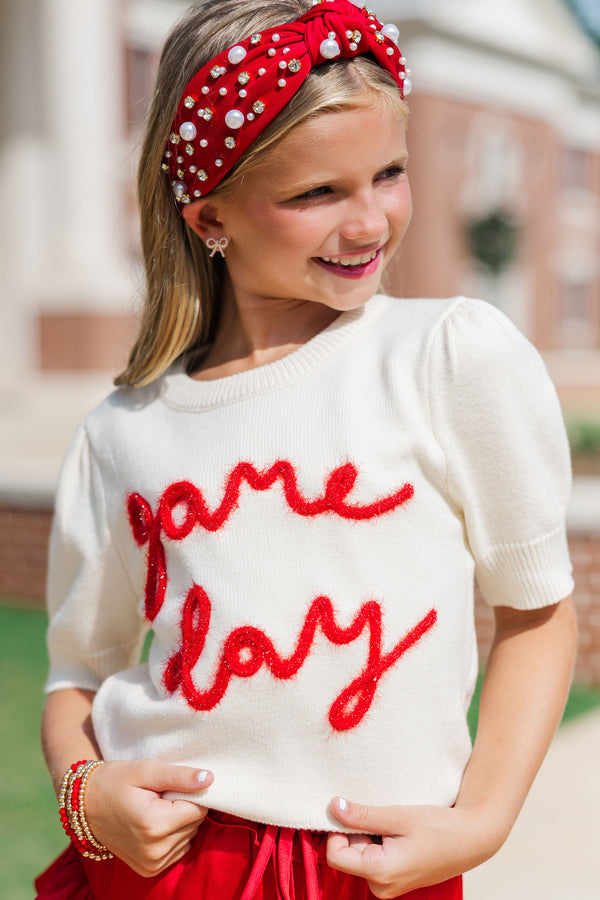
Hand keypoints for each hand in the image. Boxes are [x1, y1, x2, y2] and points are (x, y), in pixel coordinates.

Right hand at [84, 760, 212, 876]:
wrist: (85, 805)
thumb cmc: (115, 781)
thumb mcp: (146, 770)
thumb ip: (179, 776)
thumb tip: (209, 779)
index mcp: (155, 825)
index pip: (198, 808)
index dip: (189, 792)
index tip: (168, 785)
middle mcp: (155, 851)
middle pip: (195, 823)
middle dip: (184, 806)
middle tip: (158, 795)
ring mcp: (152, 864)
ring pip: (189, 836)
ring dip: (178, 821)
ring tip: (154, 808)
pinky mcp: (150, 869)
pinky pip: (179, 849)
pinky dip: (172, 834)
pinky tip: (154, 823)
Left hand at [326, 797, 500, 898]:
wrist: (471, 840)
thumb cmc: (439, 828)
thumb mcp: (397, 816)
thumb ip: (363, 815)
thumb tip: (334, 806)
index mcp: (379, 872)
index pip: (335, 855)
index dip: (338, 831)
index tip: (355, 812)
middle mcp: (381, 887)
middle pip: (347, 854)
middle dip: (358, 832)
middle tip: (384, 819)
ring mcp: (388, 886)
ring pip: (360, 855)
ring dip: (370, 836)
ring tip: (395, 827)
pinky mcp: (394, 880)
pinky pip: (373, 859)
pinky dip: (379, 843)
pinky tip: (399, 835)